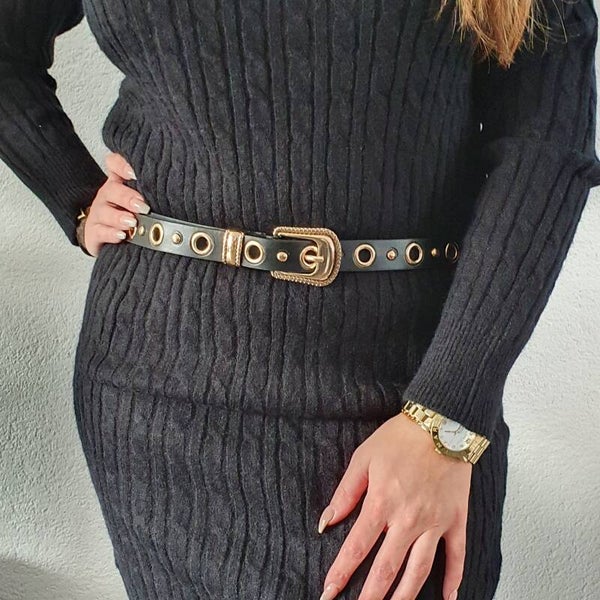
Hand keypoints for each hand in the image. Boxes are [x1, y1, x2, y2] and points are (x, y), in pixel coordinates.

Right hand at [78, 152, 150, 256]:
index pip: (114, 164)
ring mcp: (99, 214)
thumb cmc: (134, 218)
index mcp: (119, 184)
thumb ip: (155, 194)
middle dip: (128, 197)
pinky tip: (121, 235)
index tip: (135, 173)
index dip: (122, 164)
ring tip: (132, 222)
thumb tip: (179, 190)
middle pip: (112, 189)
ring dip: (119, 217)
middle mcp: (108, 196)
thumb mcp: (144, 202)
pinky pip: (99, 231)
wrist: (109, 238)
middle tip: (143, 206)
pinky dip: (110, 233)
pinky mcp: (94, 232)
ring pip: (104, 211)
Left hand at [318, 412, 470, 599]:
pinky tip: (449, 599)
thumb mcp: (363, 458)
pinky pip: (457, 556)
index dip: (340, 573)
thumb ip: (345, 492)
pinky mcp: (456, 519)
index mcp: (381, 503)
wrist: (441, 422)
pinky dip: (454, 580)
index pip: (356, 548)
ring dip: (404, 597)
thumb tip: (326, 521)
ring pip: (419, 571)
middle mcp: (408, 519)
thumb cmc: (400, 437)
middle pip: (386, 569)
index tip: (328, 592)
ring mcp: (435, 522)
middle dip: (370, 597)